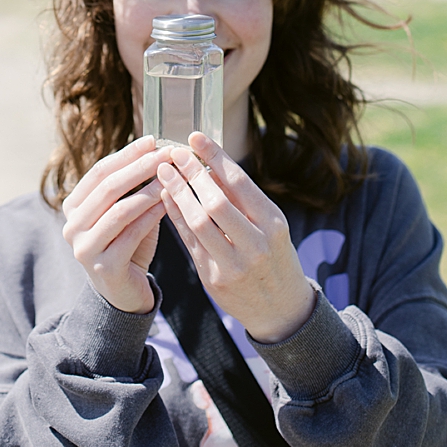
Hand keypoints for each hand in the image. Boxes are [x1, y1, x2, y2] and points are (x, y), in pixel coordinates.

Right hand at [61, 135, 168, 313]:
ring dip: (149, 190)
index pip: (99, 172)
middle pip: (108, 188)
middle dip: (141, 167)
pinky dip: (152, 215)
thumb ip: (132, 184)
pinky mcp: (103, 267)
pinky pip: (132, 234)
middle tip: (167, 153)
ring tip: (172, 176)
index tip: (153, 139)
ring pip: (120, 210)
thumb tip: (155, 146)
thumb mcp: (127, 209)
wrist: (124, 291)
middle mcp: (71, 226)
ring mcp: (84, 248)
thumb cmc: (129, 241)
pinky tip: (170, 202)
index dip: (127, 154)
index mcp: (74, 207)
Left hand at [158, 133, 315, 344]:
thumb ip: (243, 202)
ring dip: (178, 194)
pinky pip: (190, 243)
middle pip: (216, 202)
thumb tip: (209, 166)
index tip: (195, 138)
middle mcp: (255, 244)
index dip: (215, 157)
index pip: (239, 183)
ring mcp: (233, 265)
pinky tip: (166, 200)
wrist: (281, 308)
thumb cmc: (275, 256)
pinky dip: (177, 218)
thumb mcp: (272, 226)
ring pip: (198, 223)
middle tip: (174, 153)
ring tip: (165, 173)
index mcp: (273, 224)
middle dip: (191, 174)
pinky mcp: (214, 279)